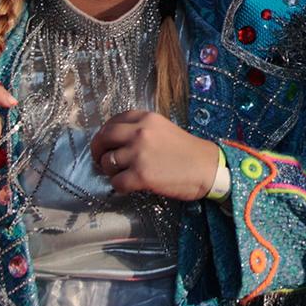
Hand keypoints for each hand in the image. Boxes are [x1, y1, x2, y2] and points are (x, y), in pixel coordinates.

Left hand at [91, 110, 219, 201]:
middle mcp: (140, 133)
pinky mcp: (141, 176)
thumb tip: (116, 141)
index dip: (104, 134)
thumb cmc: (188, 151)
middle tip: (100, 160)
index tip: (105, 144)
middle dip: (97, 151)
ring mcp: (139, 154)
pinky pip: (116, 183)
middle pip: (104, 138)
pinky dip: (120, 186)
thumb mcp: (164, 129)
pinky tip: (130, 186)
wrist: (208, 168)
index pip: (113, 122)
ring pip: (108, 162)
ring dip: (111, 171)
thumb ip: (141, 129)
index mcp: (146, 119)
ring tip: (123, 175)